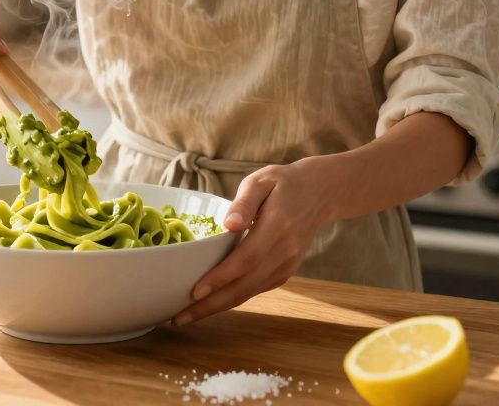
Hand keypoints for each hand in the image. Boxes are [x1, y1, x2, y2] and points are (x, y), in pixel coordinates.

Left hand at [172, 158, 329, 325]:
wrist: (320, 194)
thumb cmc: (282, 183)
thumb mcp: (261, 181)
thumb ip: (244, 202)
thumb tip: (229, 225)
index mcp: (277, 227)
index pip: (246, 259)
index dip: (220, 278)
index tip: (195, 292)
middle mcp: (284, 252)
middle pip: (245, 285)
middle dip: (211, 305)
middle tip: (179, 317)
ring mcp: (287, 265)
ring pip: (249, 292)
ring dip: (218, 307)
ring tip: (186, 316)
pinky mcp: (285, 272)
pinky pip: (256, 289)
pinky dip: (232, 299)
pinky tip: (210, 303)